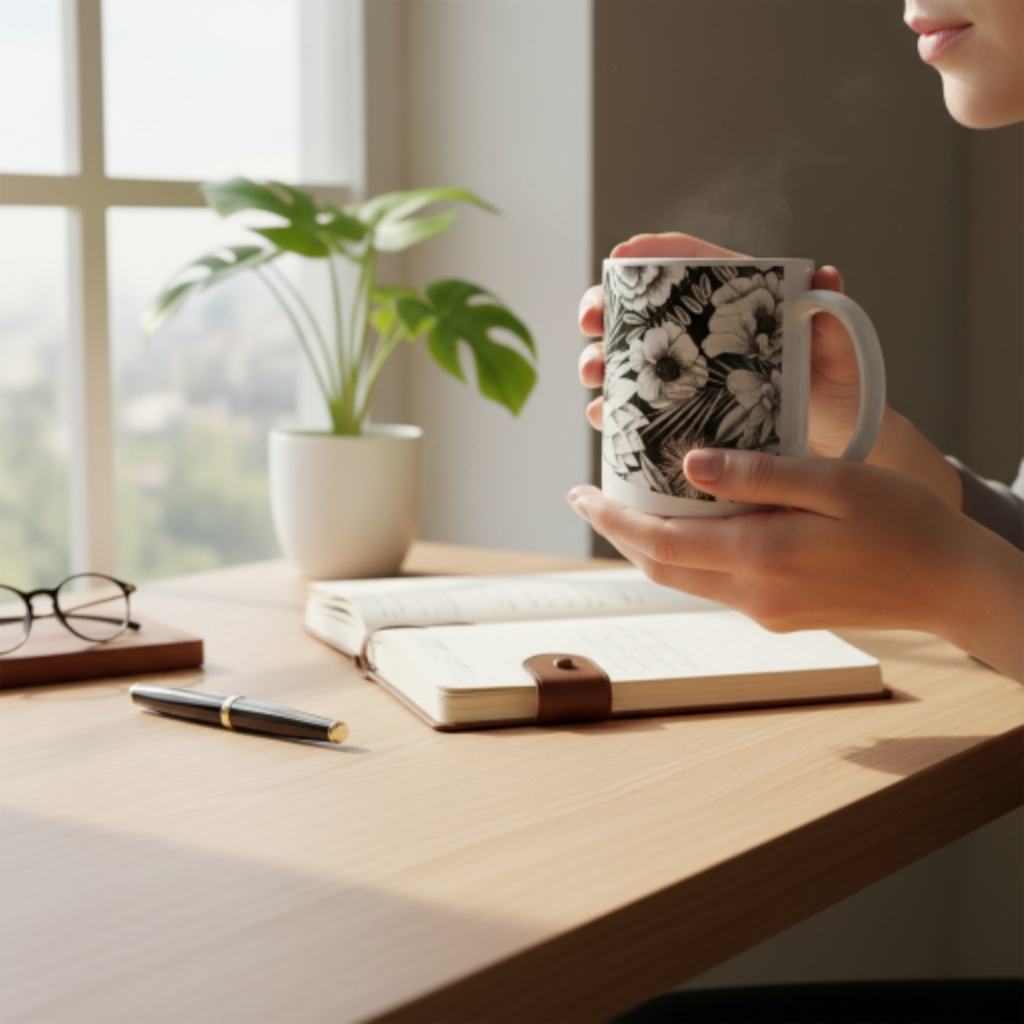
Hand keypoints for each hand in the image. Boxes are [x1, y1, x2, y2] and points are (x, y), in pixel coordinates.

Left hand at [567, 449, 1023, 678]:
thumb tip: (691, 463)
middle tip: (590, 499)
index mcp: (762, 556)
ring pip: (684, 580)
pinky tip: (689, 528)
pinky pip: (715, 585)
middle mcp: (753, 593)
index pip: (660, 544)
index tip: (579, 495)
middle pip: (660, 569)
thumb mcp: (835, 481)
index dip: (612, 520)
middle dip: (618, 535)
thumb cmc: (904, 524)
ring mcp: (765, 610)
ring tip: (629, 508)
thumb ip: (759, 474)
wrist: (950, 585)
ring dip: (650, 548)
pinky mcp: (779, 615)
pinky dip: (687, 558)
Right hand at [578, 233, 863, 457]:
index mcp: (734, 302)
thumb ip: (829, 314)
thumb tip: (823, 277)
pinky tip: (602, 416)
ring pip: (624, 358)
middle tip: (592, 319)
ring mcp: (684, 376)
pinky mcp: (676, 416)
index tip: (622, 255)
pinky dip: (609, 411)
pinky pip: (632, 409)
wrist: (835, 446)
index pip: (688, 262)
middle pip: (638, 310)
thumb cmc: (837, 390)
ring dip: (597, 360)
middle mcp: (700, 335)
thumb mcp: (838, 350)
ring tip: (594, 374)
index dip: (651, 253)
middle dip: (603, 308)